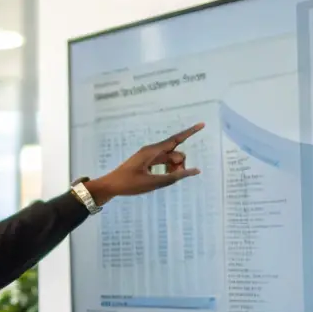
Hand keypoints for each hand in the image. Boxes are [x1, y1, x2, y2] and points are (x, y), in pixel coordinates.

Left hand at [86, 123, 203, 204]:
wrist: (110, 186)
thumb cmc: (129, 184)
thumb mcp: (153, 183)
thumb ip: (174, 177)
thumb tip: (194, 171)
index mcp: (152, 151)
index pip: (176, 139)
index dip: (190, 132)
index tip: (202, 125)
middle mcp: (152, 150)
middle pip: (175, 152)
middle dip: (180, 164)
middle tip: (174, 177)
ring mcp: (149, 156)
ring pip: (170, 159)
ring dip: (173, 168)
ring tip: (164, 180)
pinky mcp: (147, 162)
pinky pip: (163, 162)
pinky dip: (167, 169)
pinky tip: (162, 178)